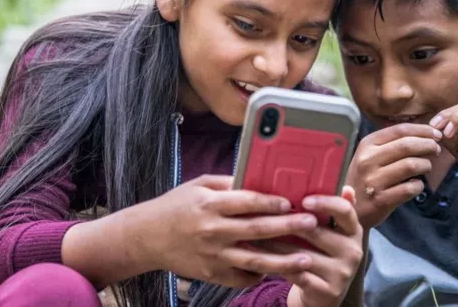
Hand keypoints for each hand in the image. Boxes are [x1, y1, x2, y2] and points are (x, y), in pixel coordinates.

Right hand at [140, 175, 318, 287]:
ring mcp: (213, 256)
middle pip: (257, 230)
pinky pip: (241, 278)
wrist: (145, 237)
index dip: (272, 201)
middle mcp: (213, 231)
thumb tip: (259, 179)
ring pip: (254, 261)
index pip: (247, 202)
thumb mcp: (198, 186)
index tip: (293, 201)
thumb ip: (228, 183)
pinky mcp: (211, 274)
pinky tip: (277, 270)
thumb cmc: (175, 206)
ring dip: (283, 260)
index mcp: (210, 204)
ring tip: (306, 259)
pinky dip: (259, 275)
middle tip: (311, 224)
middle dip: (287, 227)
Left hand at [256, 188, 364, 306]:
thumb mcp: (329, 232)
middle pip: (318, 232)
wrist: (323, 293)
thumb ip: (328, 211)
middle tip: (265, 215)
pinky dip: (277, 264)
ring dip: (276, 245)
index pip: (345, 210)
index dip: (325, 203)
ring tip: (255, 235)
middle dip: (288, 224)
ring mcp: (342, 273)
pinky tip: (260, 257)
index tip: (304, 200)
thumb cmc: (321, 254)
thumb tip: (340, 185)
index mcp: (353, 231)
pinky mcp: (328, 291)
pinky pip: (297, 274)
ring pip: (303, 254)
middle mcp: (353, 251)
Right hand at [346, 124, 440, 227]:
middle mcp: (368, 160)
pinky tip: (416, 185)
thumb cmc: (362, 178)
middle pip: (407, 145)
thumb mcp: (368, 156)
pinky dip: (418, 185)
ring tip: (426, 167)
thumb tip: (423, 134)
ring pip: (411, 165)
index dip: (422, 130)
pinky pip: (409, 188)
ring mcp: (373, 180)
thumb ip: (390, 144)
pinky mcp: (381, 200)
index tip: (436, 134)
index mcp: (366, 145)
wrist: (346, 209)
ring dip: (426, 165)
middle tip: (436, 150)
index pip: (399, 130)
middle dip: (428, 145)